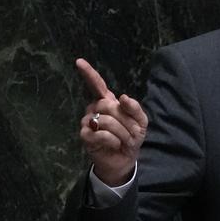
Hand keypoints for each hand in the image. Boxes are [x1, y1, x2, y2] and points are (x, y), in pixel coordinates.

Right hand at [75, 58, 147, 186]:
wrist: (125, 159)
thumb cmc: (131, 137)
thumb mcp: (140, 122)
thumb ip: (134, 108)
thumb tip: (122, 97)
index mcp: (108, 101)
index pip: (97, 84)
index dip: (89, 73)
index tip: (79, 61)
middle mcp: (95, 109)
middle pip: (108, 106)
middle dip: (126, 121)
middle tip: (132, 133)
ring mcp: (88, 122)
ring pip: (106, 121)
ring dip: (122, 133)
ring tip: (124, 140)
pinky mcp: (85, 136)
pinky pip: (102, 134)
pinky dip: (114, 141)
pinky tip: (115, 145)